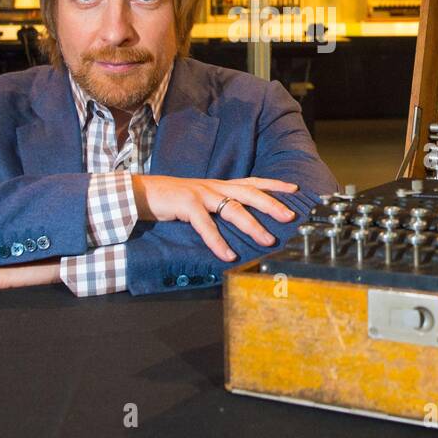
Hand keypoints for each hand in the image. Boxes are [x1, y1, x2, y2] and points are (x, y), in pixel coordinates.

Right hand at [130, 175, 298, 260]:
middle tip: (290, 217)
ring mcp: (201, 194)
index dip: (274, 184)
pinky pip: (206, 225)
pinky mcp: (187, 205)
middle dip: (272, 204)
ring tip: (268, 240)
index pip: (253, 181)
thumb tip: (240, 219)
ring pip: (232, 209)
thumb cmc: (173, 199)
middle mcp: (214, 187)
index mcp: (219, 185)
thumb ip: (219, 205)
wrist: (143, 192)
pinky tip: (228, 255)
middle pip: (249, 193)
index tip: (295, 189)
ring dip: (252, 225)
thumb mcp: (201, 198)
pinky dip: (218, 241)